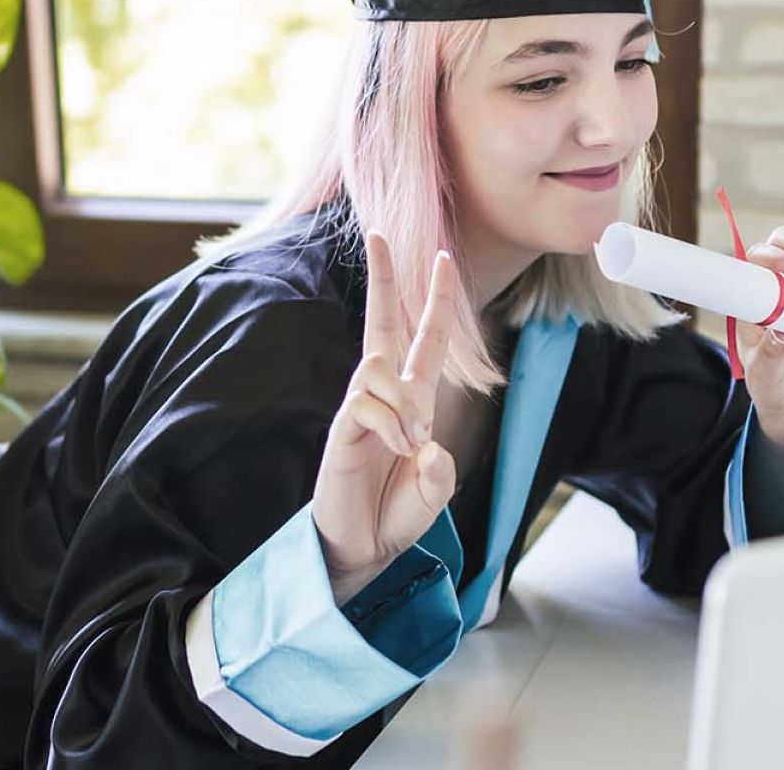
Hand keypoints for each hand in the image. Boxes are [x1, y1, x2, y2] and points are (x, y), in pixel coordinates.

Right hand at [312, 231, 457, 605]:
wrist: (364, 550)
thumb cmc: (397, 516)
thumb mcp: (434, 494)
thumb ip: (439, 473)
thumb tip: (428, 445)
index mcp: (416, 400)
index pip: (426, 339)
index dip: (437, 300)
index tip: (443, 258)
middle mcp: (387, 396)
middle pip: (381, 322)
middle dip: (383, 277)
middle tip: (379, 232)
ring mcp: (361, 409)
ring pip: (379, 366)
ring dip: (403, 402)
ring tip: (410, 444)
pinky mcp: (341, 430)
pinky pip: (364, 402)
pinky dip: (388, 421)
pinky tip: (395, 447)